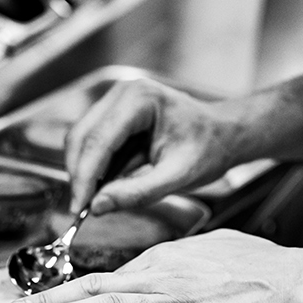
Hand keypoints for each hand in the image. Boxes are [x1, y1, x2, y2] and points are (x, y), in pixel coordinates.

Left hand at [6, 229, 302, 302]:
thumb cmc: (262, 268)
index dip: (73, 289)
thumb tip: (158, 268)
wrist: (296, 286)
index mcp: (168, 257)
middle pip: (96, 289)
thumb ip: (180, 258)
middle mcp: (163, 276)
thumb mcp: (214, 248)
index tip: (45, 300)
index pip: (109, 276)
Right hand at [65, 78, 246, 213]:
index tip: (79, 210)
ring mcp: (118, 100)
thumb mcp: (178, 176)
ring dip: (84, 171)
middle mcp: (124, 92)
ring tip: (96, 200)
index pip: (99, 140)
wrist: (224, 134)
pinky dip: (94, 166)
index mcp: (141, 99)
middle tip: (83, 210)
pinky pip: (93, 141)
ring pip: (82, 138)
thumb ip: (138, 192)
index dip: (84, 177)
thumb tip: (97, 207)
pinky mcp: (116, 113)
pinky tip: (105, 186)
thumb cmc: (208, 149)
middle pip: (82, 136)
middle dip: (80, 174)